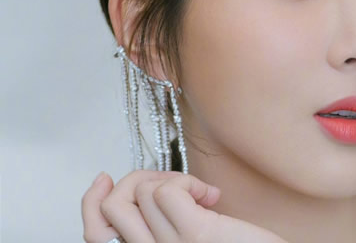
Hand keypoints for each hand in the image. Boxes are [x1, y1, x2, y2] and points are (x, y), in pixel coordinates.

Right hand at [81, 170, 288, 242]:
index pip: (94, 233)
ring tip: (200, 195)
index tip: (103, 176)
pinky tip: (210, 197)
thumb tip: (143, 185)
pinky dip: (186, 182)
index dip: (89, 201)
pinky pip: (167, 191)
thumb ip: (160, 219)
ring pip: (143, 191)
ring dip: (172, 179)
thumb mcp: (187, 231)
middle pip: (114, 204)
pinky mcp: (195, 235)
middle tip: (177, 186)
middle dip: (141, 178)